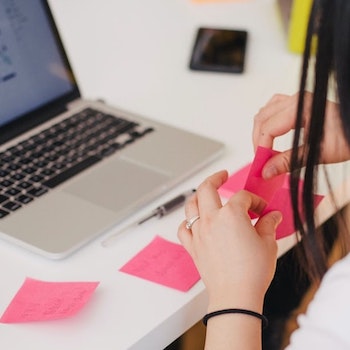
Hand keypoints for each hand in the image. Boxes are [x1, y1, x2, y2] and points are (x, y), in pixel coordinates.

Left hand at [177, 170, 281, 311]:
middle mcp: (211, 219)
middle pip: (207, 188)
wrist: (235, 296)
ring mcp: (199, 232)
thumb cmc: (252, 272)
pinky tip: (193, 222)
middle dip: (216, 178)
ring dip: (198, 196)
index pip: (243, 197)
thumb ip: (269, 224)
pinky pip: (183, 228)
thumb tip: (273, 215)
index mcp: (232, 214)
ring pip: (191, 205)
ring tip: (206, 193)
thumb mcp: (268, 244)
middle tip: (223, 175)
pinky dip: (187, 222)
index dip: (255, 200)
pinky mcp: (192, 246)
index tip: (262, 209)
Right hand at [253, 92, 349, 178]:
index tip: (261, 165)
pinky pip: (273, 108)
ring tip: (265, 150)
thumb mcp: (317, 154)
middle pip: (262, 118)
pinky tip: (271, 135)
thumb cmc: (347, 139)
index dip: (261, 147)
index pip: (268, 127)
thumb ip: (288, 161)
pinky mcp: (298, 104)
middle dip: (258, 141)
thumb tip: (266, 171)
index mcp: (302, 107)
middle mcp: (297, 100)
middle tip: (261, 161)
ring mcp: (297, 100)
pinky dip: (267, 122)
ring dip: (260, 131)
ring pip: (265, 112)